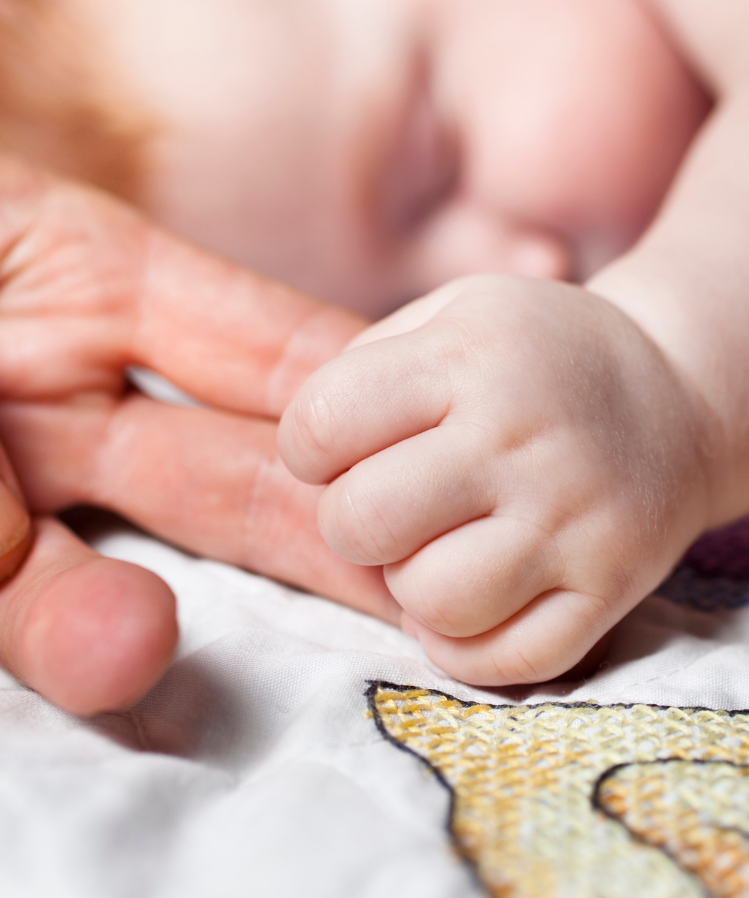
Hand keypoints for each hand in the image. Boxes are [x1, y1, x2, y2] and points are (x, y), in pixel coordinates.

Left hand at [0, 95, 392, 713]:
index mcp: (37, 271)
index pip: (217, 328)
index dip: (324, 381)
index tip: (432, 430)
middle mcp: (10, 398)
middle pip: (185, 477)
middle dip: (296, 530)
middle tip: (403, 584)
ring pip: (44, 587)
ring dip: (90, 626)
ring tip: (132, 647)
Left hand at [278, 273, 713, 684]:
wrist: (677, 389)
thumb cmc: (531, 354)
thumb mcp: (449, 313)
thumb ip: (362, 367)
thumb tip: (297, 454)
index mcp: (464, 358)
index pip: (320, 424)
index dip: (306, 445)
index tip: (334, 447)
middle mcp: (518, 439)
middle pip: (360, 523)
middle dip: (347, 521)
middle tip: (381, 503)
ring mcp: (571, 520)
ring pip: (430, 603)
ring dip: (408, 585)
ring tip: (433, 546)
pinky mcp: (611, 587)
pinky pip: (505, 661)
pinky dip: (464, 644)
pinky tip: (469, 595)